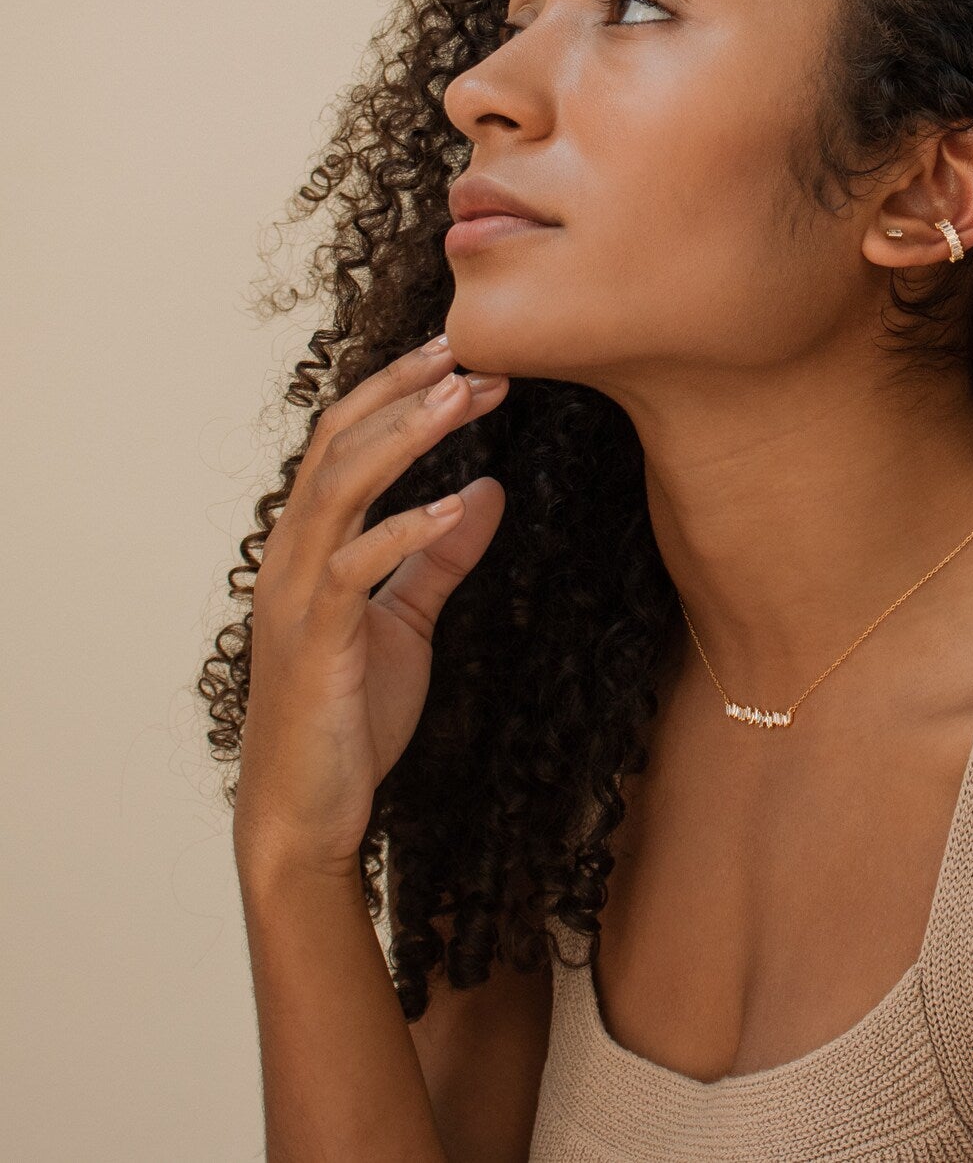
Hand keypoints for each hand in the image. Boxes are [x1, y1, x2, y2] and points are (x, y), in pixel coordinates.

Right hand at [233, 336, 507, 881]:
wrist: (308, 812)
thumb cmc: (351, 715)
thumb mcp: (409, 622)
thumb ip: (440, 558)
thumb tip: (488, 492)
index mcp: (312, 546)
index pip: (346, 442)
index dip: (398, 394)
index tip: (461, 359)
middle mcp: (292, 556)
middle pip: (338, 443)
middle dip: (402, 392)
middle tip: (468, 352)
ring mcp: (296, 596)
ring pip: (339, 488)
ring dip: (403, 437)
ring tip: (463, 398)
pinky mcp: (315, 642)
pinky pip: (353, 569)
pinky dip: (405, 531)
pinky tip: (457, 505)